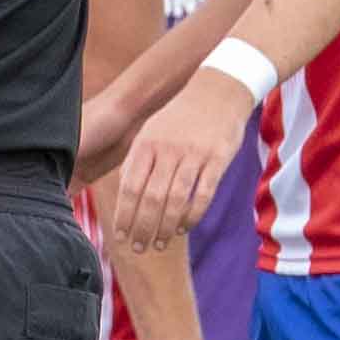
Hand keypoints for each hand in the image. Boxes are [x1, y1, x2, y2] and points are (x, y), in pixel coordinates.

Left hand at [106, 71, 255, 254]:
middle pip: (150, 199)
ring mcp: (193, 155)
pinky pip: (202, 195)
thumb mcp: (151, 131)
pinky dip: (191, 216)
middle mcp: (167, 150)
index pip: (130, 188)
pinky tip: (183, 228)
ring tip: (159, 244)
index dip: (124, 216)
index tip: (120, 237)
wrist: (219, 90)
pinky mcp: (217, 160)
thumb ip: (137, 161)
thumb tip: (124, 196)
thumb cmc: (181, 116)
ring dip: (164, 228)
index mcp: (146, 144)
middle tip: (138, 248)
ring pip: (175, 201)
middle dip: (142, 229)